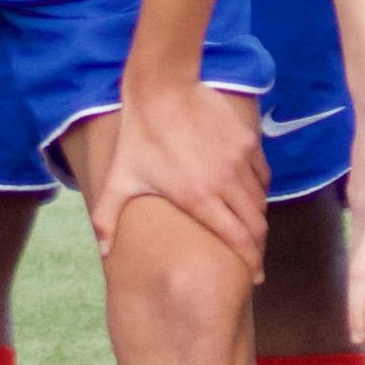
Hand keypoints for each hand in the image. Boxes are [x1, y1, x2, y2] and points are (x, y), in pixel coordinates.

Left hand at [70, 67, 271, 285]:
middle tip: (254, 259)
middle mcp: (226, 182)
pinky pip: (261, 175)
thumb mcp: (119, 179)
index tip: (255, 277)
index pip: (239, 238)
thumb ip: (107, 219)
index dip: (251, 262)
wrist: (163, 87)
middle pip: (257, 224)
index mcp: (199, 197)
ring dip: (258, 219)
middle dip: (258, 247)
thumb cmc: (140, 136)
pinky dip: (259, 191)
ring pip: (261, 200)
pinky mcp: (246, 141)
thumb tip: (102, 253)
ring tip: (251, 230)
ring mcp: (240, 160)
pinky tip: (249, 196)